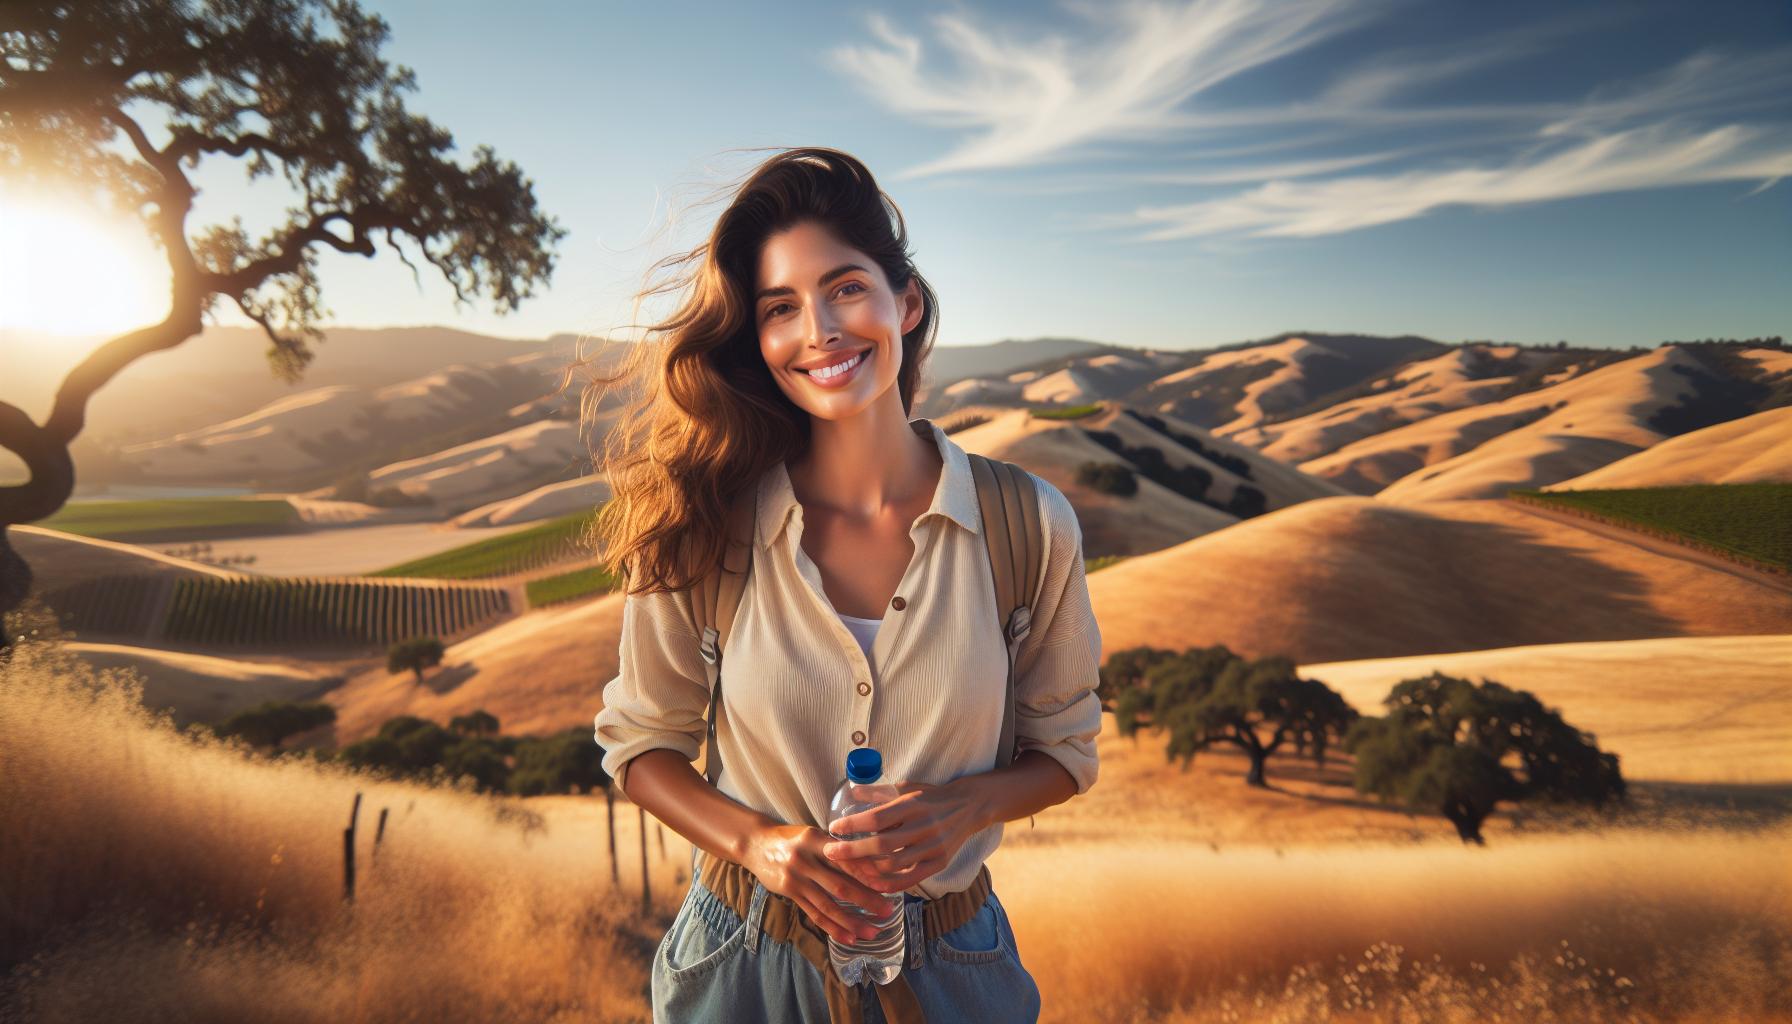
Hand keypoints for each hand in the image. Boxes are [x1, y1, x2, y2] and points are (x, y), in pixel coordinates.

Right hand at [741, 823, 894, 945]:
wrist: (755, 843)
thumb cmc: (792, 838)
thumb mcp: (813, 834)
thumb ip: (836, 848)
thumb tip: (872, 863)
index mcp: (816, 839)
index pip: (846, 860)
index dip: (868, 874)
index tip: (889, 885)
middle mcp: (805, 859)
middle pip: (841, 885)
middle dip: (867, 900)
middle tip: (888, 911)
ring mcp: (796, 878)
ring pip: (829, 905)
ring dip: (853, 921)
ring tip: (873, 932)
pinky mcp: (789, 893)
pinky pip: (815, 914)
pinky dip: (833, 927)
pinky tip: (849, 937)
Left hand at [822, 780, 986, 893]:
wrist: (969, 807)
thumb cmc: (931, 796)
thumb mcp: (907, 787)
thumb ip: (880, 792)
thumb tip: (851, 792)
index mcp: (913, 805)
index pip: (877, 818)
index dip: (853, 825)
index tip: (833, 829)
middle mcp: (924, 826)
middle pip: (881, 845)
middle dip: (851, 851)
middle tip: (830, 852)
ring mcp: (933, 847)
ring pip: (893, 865)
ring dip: (866, 868)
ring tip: (849, 867)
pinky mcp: (939, 863)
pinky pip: (909, 879)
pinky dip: (888, 884)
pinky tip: (872, 882)